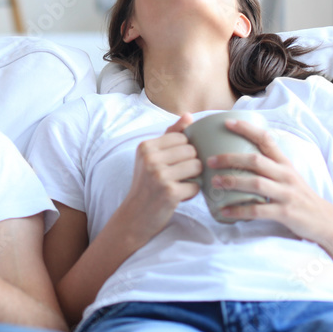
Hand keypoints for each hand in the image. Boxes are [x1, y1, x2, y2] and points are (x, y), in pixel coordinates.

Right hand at [118, 114, 201, 240]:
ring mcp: (159, 176)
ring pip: (197, 166)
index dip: (185, 151)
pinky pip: (196, 186)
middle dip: (191, 164)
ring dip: (194, 177)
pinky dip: (192, 192)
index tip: (174, 163)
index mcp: (146, 147)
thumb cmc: (147, 184)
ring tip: (180, 184)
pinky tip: (179, 196)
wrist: (135, 215)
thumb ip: (170, 135)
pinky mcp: (170, 193)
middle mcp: (150, 159)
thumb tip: (189, 116)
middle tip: (178, 176)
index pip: (183, 137)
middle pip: (192, 151)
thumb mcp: (151, 157)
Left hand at [209, 119, 332, 240]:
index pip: (266, 140)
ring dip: (232, 181)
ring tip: (214, 182)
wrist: (325, 222)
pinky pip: (258, 211)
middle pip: (256, 160)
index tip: (227, 123)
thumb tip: (239, 157)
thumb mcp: (288, 176)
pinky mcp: (285, 212)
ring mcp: (286, 193)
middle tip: (209, 160)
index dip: (247, 129)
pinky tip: (224, 211)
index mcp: (284, 164)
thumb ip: (269, 166)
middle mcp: (286, 175)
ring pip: (256, 183)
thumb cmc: (299, 197)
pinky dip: (239, 211)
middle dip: (230, 158)